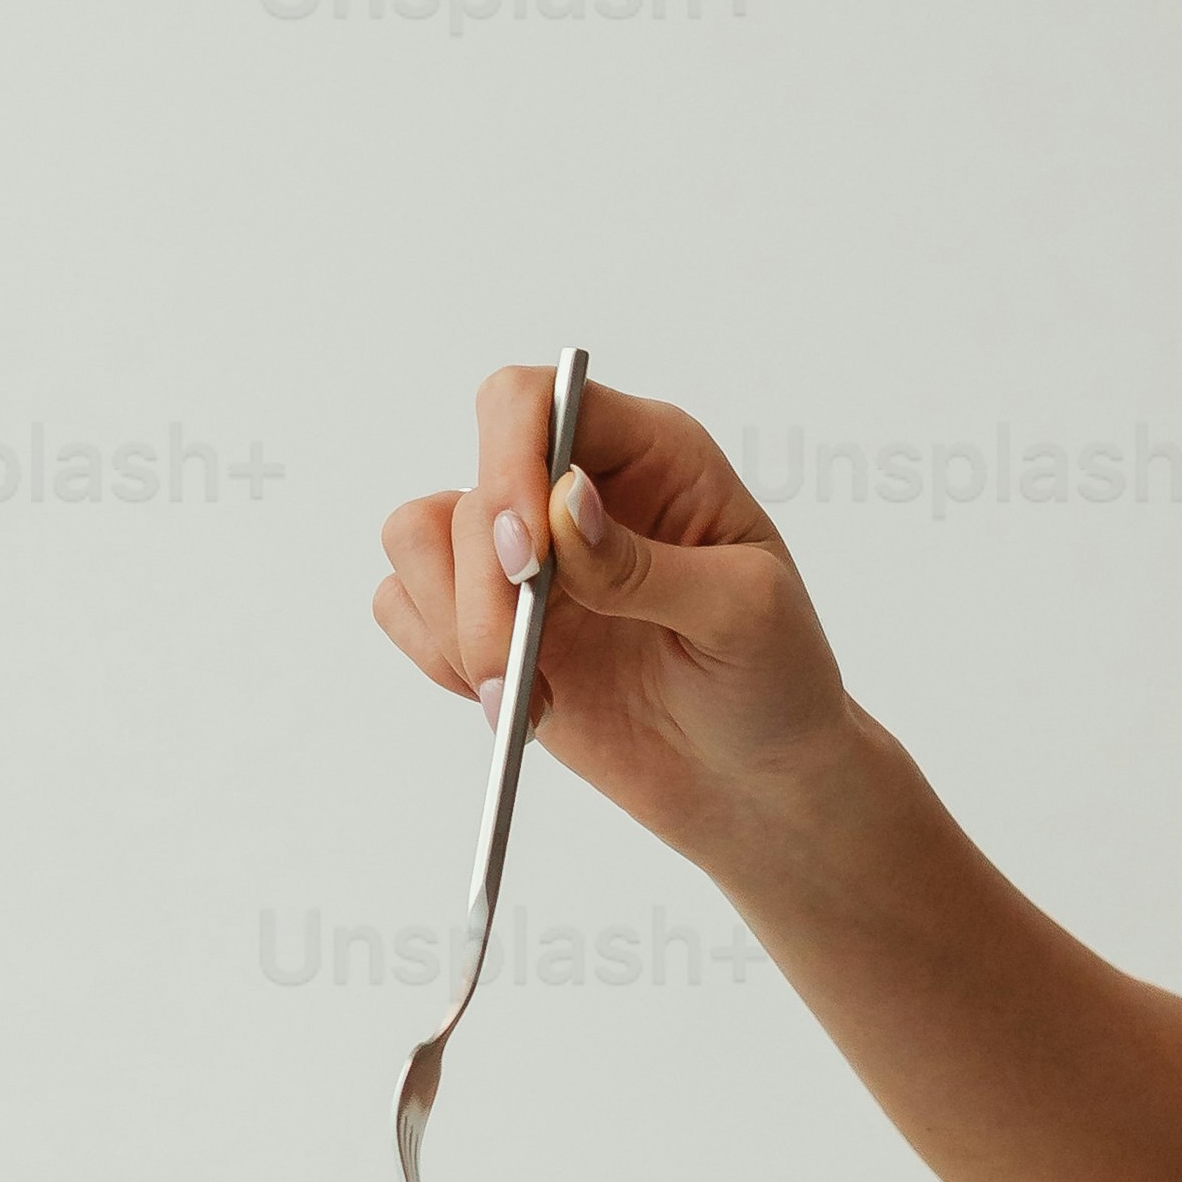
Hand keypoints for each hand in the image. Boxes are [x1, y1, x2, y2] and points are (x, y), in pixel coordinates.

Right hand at [374, 370, 854, 847]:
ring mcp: (527, 559)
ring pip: (418, 539)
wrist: (755, 780)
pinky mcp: (491, 621)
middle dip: (482, 588)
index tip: (528, 558)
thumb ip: (647, 562)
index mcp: (648, 455)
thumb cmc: (775, 681)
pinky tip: (511, 702)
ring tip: (520, 696)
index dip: (507, 458)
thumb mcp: (743, 614)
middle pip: (469, 491)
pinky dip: (437, 655)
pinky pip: (406, 605)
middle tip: (524, 664)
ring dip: (453, 625)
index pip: (535, 400)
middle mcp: (574, 492)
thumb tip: (564, 502)